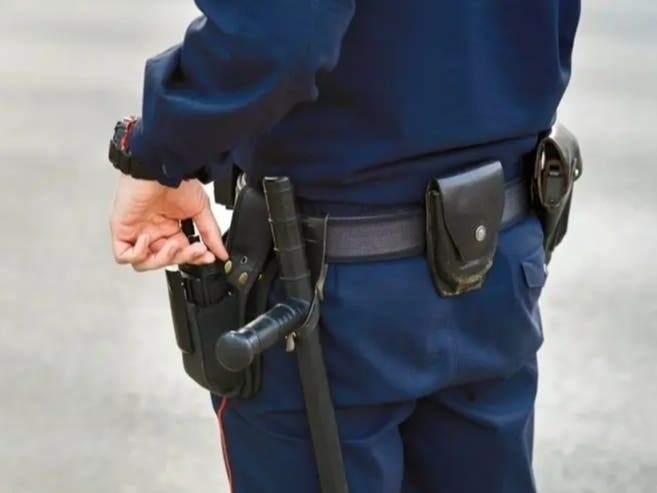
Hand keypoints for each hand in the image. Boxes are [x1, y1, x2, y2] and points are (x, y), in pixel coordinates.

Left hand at [110, 174, 228, 270]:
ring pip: (144, 263)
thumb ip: (210, 233)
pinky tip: (148, 238)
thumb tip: (221, 252)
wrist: (160, 168)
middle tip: (195, 249)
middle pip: (165, 261)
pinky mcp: (121, 230)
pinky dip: (138, 253)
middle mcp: (153, 232)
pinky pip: (123, 256)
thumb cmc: (177, 181)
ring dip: (162, 259)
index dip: (193, 258)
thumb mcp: (200, 209)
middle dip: (182, 257)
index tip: (207, 257)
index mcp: (169, 228)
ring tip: (173, 244)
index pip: (180, 254)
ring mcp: (136, 232)